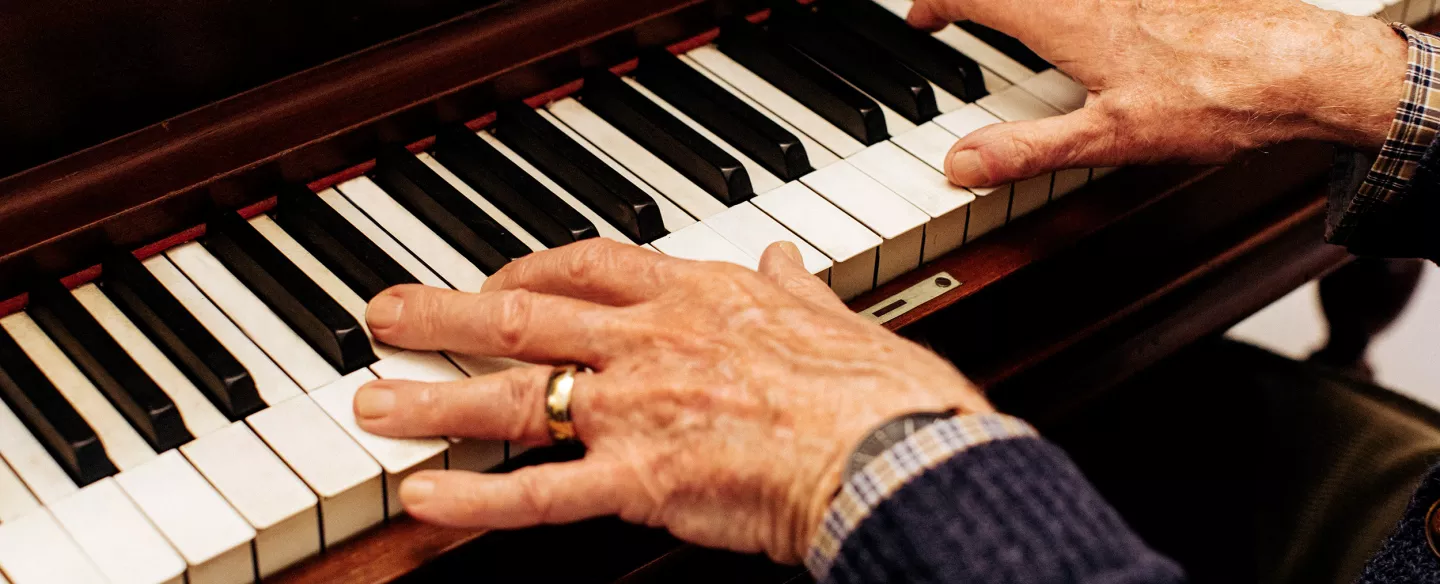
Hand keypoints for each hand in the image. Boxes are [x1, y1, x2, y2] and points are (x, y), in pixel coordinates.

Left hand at [353, 240, 990, 562]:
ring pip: (514, 399)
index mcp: (698, 296)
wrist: (895, 452)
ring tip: (374, 402)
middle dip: (446, 316)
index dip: (532, 268)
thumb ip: (795, 290)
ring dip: (434, 399)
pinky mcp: (642, 480)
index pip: (590, 265)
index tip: (499, 277)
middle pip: (524, 317)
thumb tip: (785, 267)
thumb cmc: (877, 391)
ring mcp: (638, 409)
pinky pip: (541, 494)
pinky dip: (476, 500)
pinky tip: (423, 499)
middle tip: (388, 314)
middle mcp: (651, 343)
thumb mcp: (833, 317)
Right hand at [908, 0, 1407, 187]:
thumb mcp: (1108, 139)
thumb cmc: (1217, 98)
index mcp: (1070, 20)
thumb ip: (1027, 150)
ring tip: (1014, 18)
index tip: (922, 18)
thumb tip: (960, 164)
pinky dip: (1073, 5)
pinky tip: (1097, 23)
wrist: (1306, 69)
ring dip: (1024, 0)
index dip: (939, 3)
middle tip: (958, 13)